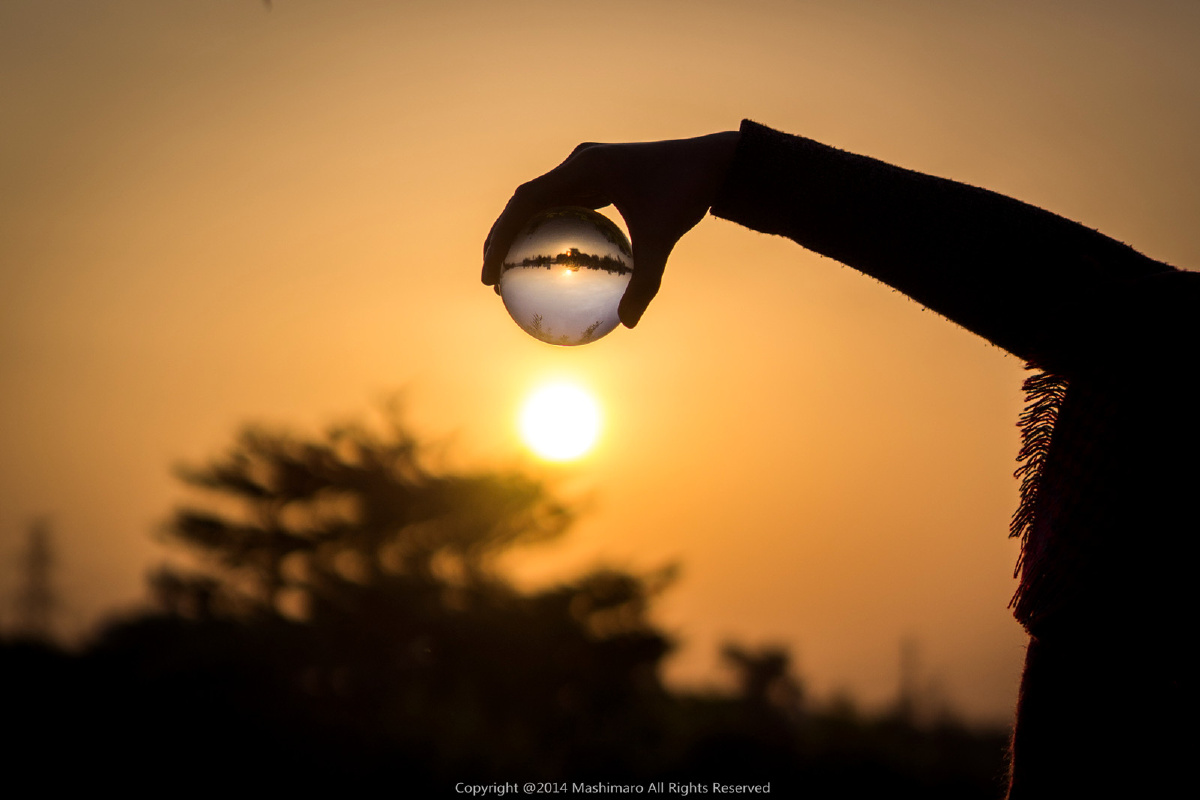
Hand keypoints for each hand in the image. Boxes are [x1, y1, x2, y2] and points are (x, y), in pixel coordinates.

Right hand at [482, 131, 739, 326]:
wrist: (713, 162)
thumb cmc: (687, 194)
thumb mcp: (663, 239)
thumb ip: (645, 280)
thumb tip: (627, 324)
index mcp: (585, 168)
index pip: (526, 202)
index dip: (500, 236)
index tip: (490, 273)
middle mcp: (579, 162)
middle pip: (524, 200)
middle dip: (501, 237)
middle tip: (491, 278)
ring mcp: (587, 167)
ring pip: (541, 200)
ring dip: (521, 230)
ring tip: (510, 270)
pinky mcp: (598, 175)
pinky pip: (565, 203)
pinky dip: (551, 228)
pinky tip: (554, 260)